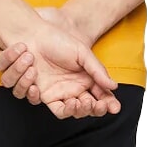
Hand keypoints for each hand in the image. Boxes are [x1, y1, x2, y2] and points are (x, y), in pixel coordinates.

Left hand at [0, 9, 119, 119]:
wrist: (33, 34)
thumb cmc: (58, 40)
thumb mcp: (82, 52)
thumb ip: (97, 70)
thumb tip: (113, 86)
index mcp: (85, 80)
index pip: (100, 98)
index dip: (107, 105)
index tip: (113, 107)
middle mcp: (71, 89)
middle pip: (84, 110)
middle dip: (89, 110)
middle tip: (90, 104)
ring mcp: (54, 92)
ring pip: (65, 112)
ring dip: (71, 109)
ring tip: (72, 100)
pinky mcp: (37, 91)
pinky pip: (38, 101)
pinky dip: (39, 97)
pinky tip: (41, 87)